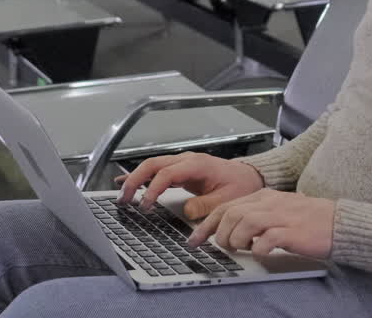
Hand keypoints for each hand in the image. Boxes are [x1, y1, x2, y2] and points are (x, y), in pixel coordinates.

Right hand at [116, 152, 264, 219]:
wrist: (248, 176)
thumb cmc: (240, 185)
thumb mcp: (227, 199)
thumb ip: (207, 205)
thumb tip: (187, 211)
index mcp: (197, 165)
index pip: (167, 173)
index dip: (153, 188)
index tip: (146, 205)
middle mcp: (187, 160)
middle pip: (153, 164)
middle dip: (135, 180)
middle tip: (124, 198)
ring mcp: (182, 164)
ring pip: (152, 166)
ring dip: (135, 179)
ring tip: (123, 196)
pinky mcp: (181, 170)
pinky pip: (157, 171)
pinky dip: (142, 177)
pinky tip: (127, 183)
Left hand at [187, 189, 335, 259]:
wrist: (338, 222)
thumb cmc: (309, 219)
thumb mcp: (278, 209)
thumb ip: (255, 214)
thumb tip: (230, 228)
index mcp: (263, 196)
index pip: (226, 206)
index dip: (206, 224)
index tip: (195, 239)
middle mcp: (269, 203)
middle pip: (231, 213)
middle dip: (220, 234)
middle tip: (225, 247)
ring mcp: (281, 216)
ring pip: (244, 223)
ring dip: (236, 240)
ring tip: (242, 249)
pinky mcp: (292, 231)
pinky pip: (267, 239)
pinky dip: (258, 248)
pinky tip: (261, 252)